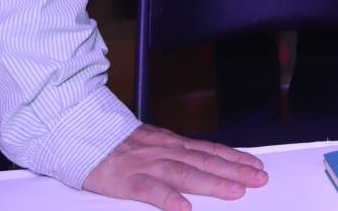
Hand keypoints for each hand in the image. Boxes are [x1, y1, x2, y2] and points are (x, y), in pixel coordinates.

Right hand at [83, 124, 267, 208]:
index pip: (209, 150)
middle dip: (235, 170)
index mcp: (169, 144)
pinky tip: (184, 208)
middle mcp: (163, 150)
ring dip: (213, 182)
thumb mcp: (150, 144)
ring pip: (185, 173)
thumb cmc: (113, 144)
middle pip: (205, 161)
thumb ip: (174, 154)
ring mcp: (146, 164)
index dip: (235, 157)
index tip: (257, 165)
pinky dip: (168, 198)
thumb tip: (201, 162)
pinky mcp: (125, 180)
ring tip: (236, 192)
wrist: (77, 133)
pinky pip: (150, 190)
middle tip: (260, 179)